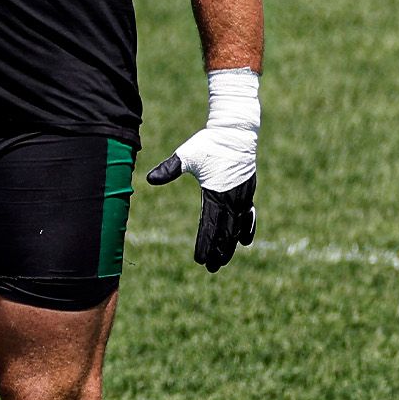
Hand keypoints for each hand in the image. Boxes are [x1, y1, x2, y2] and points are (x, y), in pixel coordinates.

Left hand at [146, 69, 259, 271]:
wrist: (235, 131)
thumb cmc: (208, 142)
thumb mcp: (187, 154)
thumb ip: (170, 168)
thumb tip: (150, 180)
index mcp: (216, 193)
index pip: (209, 226)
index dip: (205, 244)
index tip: (200, 260)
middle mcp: (232, 197)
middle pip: (225, 231)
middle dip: (218, 251)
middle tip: (212, 268)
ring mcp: (242, 195)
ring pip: (237, 226)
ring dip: (231, 244)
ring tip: (225, 260)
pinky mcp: (248, 191)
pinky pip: (248, 215)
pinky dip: (246, 228)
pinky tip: (245, 241)